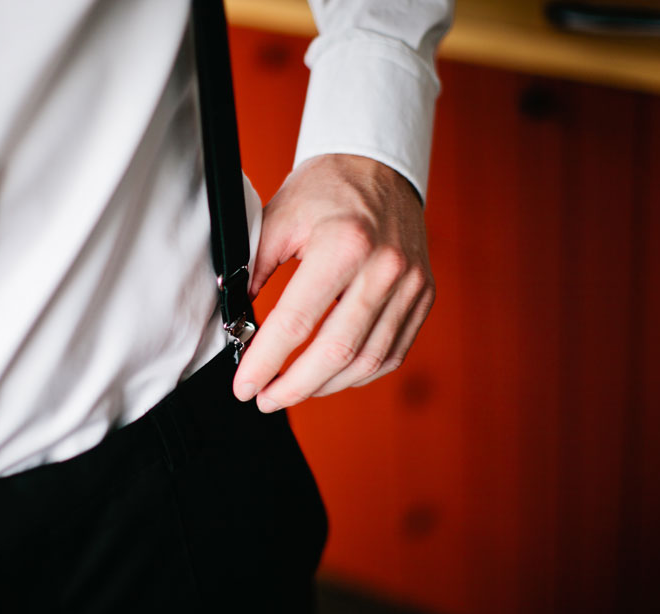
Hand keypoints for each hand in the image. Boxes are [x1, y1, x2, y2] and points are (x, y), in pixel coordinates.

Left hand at [232, 154, 434, 412]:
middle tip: (265, 400)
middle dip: (295, 387)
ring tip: (293, 391)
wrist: (379, 167)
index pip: (296, 322)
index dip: (265, 362)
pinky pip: (393, 352)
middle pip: (336, 352)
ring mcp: (410, 284)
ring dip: (326, 386)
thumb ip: (253, 269)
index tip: (244, 386)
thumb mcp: (278, 218)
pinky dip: (359, 373)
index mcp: (343, 244)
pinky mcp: (423, 295)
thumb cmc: (325, 190)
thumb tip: (236, 323)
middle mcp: (384, 267)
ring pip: (368, 360)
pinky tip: (331, 376)